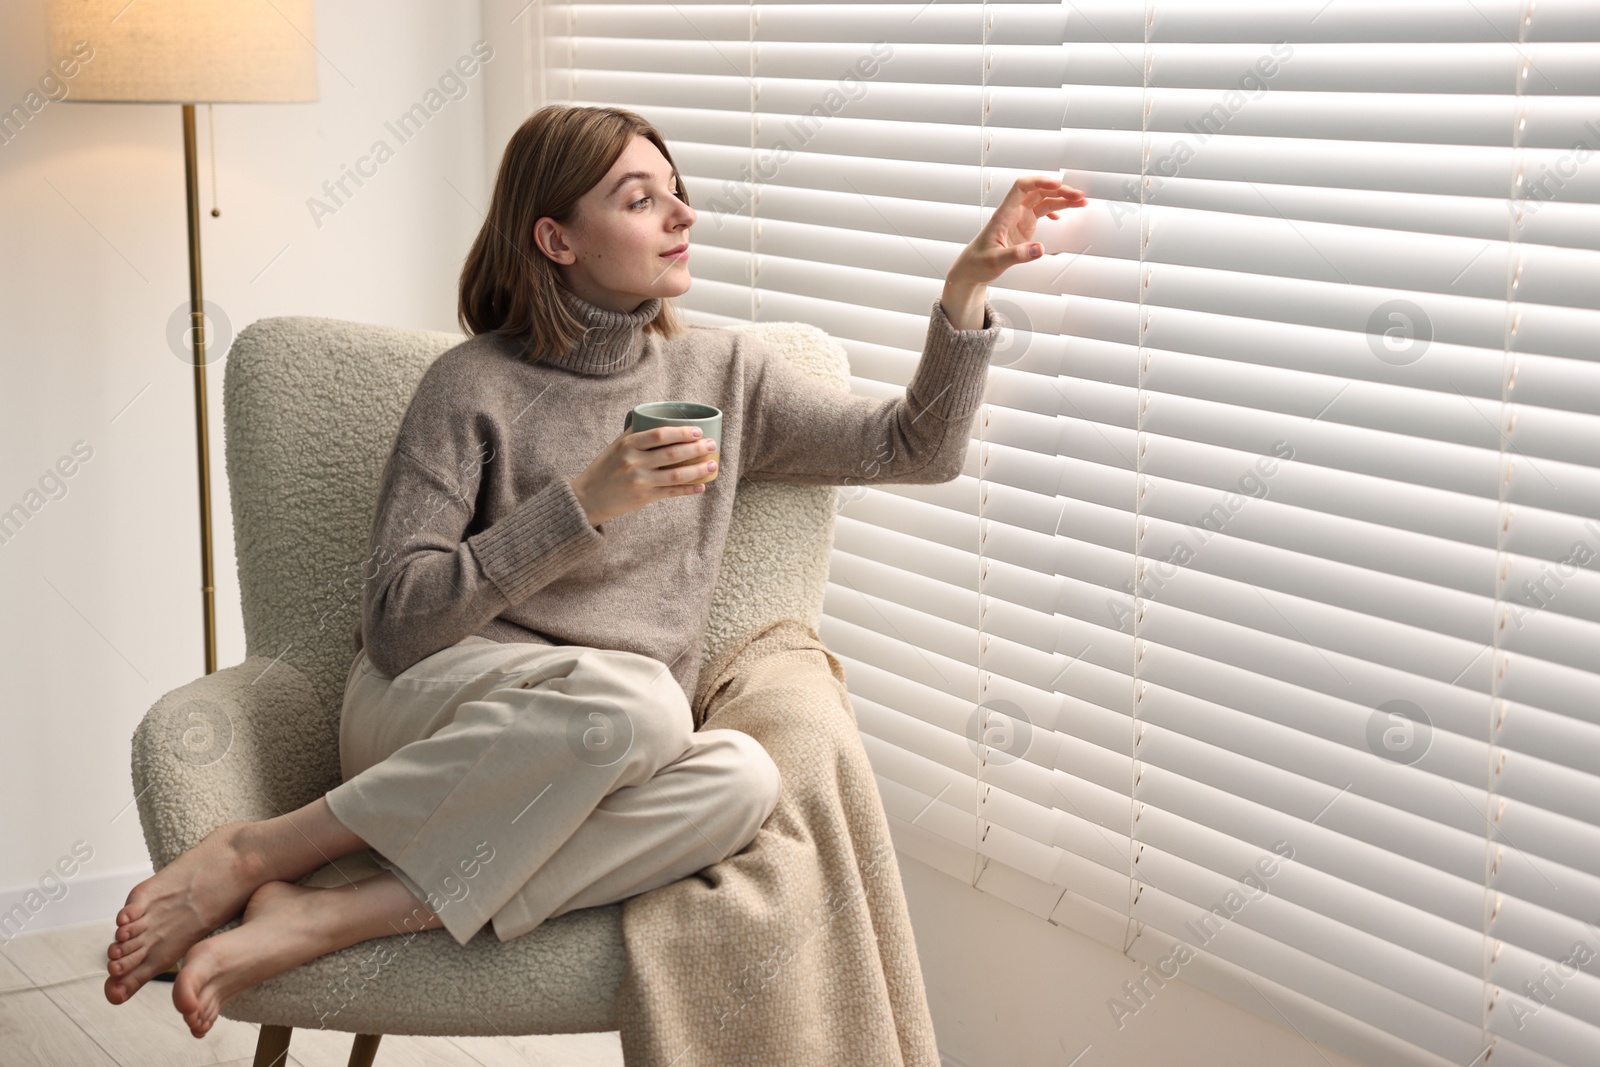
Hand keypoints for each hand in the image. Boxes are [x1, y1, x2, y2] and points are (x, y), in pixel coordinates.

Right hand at [568, 425, 719, 526]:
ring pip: (676, 474)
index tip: (698, 431)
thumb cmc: (604, 469)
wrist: (587, 498)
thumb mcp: (615, 446)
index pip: (659, 434)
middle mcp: (634, 462)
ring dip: (698, 469)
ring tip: (713, 464)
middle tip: (712, 444)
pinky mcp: (643, 498)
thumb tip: (656, 416)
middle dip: (696, 448)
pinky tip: (701, 486)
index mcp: (627, 445)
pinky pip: (671, 493)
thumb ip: (635, 433)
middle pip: (672, 453)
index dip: (681, 432)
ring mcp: (640, 481)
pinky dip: (688, 489)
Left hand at [948, 175, 1087, 286]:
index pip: (1021, 187)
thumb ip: (1018, 255)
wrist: (970, 270)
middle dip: (1059, 191)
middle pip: (1038, 191)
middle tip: (1079, 197)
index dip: (1040, 181)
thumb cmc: (977, 263)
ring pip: (1043, 200)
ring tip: (1080, 202)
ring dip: (1062, 199)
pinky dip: (1054, 210)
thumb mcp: (996, 261)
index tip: (1058, 185)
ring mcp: (1019, 218)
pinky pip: (1041, 211)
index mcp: (1003, 214)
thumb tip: (1039, 249)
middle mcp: (1013, 212)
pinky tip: (1063, 214)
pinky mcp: (1024, 226)